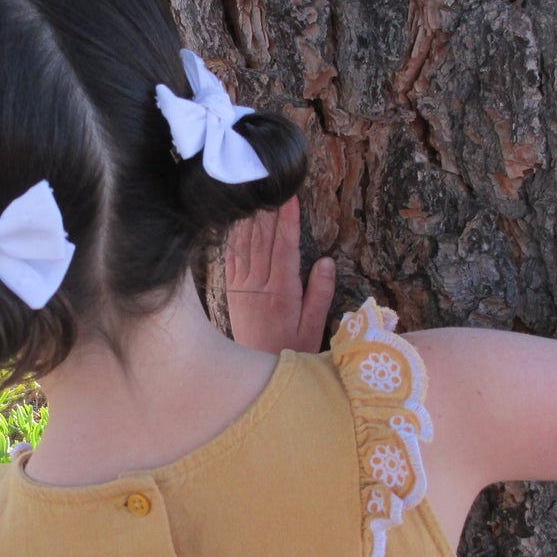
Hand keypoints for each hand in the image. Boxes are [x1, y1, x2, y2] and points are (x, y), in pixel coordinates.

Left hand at [226, 195, 335, 353]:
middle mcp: (259, 285)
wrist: (256, 372)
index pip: (286, 247)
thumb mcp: (313, 326)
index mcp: (282, 291)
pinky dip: (235, 237)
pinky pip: (232, 257)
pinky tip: (238, 221)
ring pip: (246, 245)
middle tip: (272, 184)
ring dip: (252, 218)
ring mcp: (242, 286)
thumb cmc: (291, 349)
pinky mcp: (232, 290)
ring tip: (256, 194)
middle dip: (269, 210)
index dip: (288, 220)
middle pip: (264, 240)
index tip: (290, 197)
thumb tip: (325, 261)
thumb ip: (320, 294)